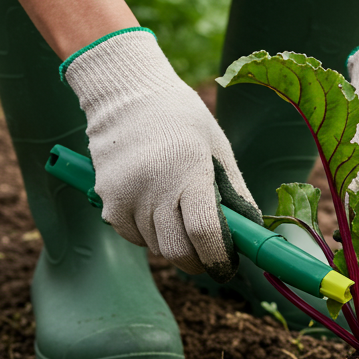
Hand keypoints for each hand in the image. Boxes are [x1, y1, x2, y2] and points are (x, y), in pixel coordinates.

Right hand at [63, 29, 260, 278]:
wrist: (125, 92)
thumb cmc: (181, 119)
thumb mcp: (218, 148)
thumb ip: (235, 192)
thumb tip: (252, 232)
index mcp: (190, 170)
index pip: (204, 231)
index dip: (218, 257)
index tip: (227, 266)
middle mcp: (155, 185)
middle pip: (176, 250)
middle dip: (196, 262)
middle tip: (208, 257)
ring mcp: (126, 194)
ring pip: (154, 246)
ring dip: (171, 243)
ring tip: (177, 215)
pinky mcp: (106, 198)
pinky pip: (131, 235)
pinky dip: (146, 234)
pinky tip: (153, 208)